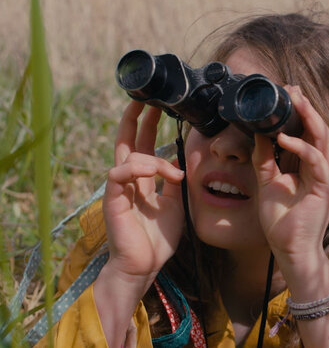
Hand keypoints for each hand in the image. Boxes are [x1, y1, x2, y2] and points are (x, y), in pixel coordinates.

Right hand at [102, 101, 184, 282]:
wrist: (145, 265)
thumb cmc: (157, 238)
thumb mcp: (174, 203)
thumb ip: (173, 181)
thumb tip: (179, 159)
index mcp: (142, 180)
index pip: (140, 144)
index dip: (146, 124)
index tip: (156, 106)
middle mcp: (128, 180)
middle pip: (127, 141)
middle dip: (137, 119)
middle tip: (149, 99)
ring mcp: (119, 189)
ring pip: (128, 155)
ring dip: (154, 159)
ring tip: (174, 175)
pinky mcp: (113, 200)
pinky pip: (119, 174)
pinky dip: (137, 168)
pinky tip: (153, 172)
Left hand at [252, 86, 328, 262]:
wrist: (289, 249)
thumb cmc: (282, 220)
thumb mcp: (268, 181)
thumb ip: (265, 157)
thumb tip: (257, 132)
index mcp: (313, 165)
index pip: (311, 132)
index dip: (302, 111)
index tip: (287, 93)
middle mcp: (324, 168)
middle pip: (320, 129)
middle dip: (307, 107)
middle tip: (292, 89)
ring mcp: (328, 177)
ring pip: (324, 138)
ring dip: (309, 117)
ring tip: (294, 100)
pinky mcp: (325, 188)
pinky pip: (316, 160)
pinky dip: (301, 147)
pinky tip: (284, 137)